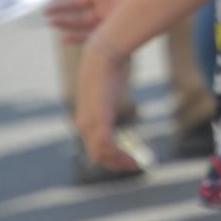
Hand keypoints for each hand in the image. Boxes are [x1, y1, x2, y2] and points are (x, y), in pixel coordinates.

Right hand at [46, 0, 148, 43]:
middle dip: (65, 21)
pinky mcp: (123, 24)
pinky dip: (88, 39)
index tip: (47, 10)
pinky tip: (74, 38)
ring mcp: (116, 16)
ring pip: (90, 30)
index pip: (79, 4)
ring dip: (74, 32)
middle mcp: (109, 6)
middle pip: (82, 19)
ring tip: (58, 34)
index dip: (63, 7)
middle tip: (49, 21)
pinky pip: (104, 36)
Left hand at [75, 33, 143, 172]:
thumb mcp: (108, 78)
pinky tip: (134, 159)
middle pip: (96, 154)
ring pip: (102, 154)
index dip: (109, 154)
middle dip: (115, 162)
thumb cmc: (108, 62)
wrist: (103, 54)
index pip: (93, 144)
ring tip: (135, 165)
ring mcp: (90, 123)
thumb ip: (109, 82)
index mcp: (85, 116)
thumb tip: (110, 67)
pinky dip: (120, 156)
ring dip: (119, 162)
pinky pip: (108, 146)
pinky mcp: (100, 120)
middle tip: (133, 166)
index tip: (126, 156)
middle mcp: (84, 124)